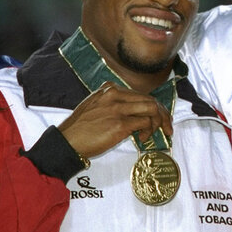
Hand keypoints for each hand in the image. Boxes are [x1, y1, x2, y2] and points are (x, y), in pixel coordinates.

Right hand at [57, 81, 173, 158]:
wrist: (65, 142)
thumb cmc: (79, 129)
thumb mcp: (95, 106)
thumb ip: (113, 103)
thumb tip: (134, 112)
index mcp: (109, 89)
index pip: (140, 94)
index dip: (154, 106)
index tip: (159, 117)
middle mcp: (114, 95)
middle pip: (150, 100)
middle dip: (163, 114)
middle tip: (166, 128)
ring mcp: (118, 108)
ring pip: (152, 109)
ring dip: (158, 123)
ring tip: (152, 134)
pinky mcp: (120, 123)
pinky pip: (146, 123)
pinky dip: (149, 131)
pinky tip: (142, 139)